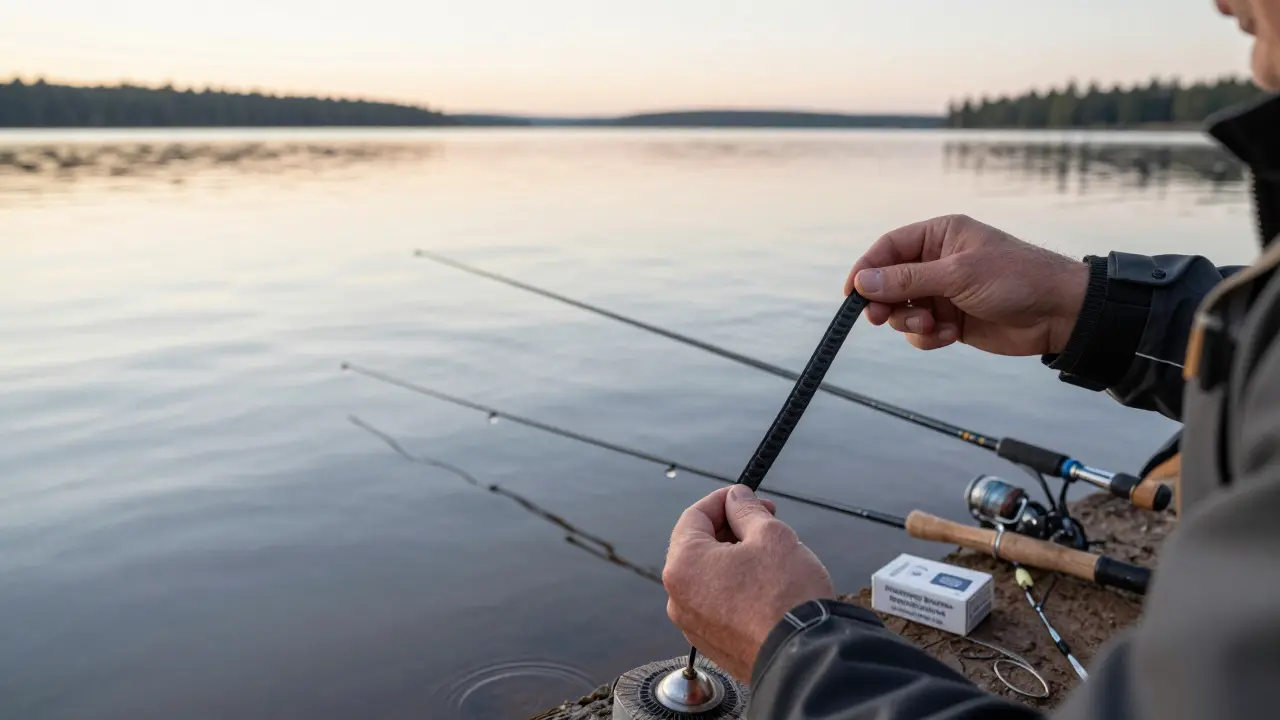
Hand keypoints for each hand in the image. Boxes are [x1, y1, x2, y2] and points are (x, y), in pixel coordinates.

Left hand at [663, 486, 833, 682]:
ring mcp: (693, 625)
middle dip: (731, 528)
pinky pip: (717, 605)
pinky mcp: (712, 644)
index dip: (724, 499)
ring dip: (734, 558)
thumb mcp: (771, 535)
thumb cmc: (787, 596)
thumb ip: (746, 510)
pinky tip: (765, 585)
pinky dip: (735, 588)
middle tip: (765, 520)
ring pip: (709, 576)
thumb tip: (736, 498)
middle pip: (698, 546)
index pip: (694, 516)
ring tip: (770, 554)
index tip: (747, 496)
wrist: (805, 657)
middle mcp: (678, 598)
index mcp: (683, 565)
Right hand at [846, 214, 1088, 355]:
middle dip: (886, 302)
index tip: (851, 293)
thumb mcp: (958, 274)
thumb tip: (863, 281)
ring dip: (910, 322)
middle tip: (880, 318)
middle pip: (890, 281)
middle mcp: (938, 262)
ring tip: (931, 327)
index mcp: (940, 236)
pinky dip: (929, 337)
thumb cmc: (1016, 279)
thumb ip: (907, 279)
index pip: (889, 248)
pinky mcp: (952, 320)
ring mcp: (944, 292)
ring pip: (903, 309)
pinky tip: (950, 335)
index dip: (867, 268)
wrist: (1060, 313)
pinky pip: (922, 331)